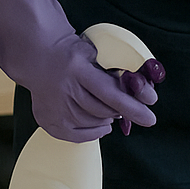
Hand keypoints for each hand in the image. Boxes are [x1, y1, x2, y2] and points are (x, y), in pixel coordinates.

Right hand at [0, 0, 160, 141]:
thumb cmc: (74, 52)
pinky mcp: (47, 119)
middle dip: (122, 112)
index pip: (111, 93)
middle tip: (131, 108)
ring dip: (108, 120)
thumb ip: (115, 70)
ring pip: (91, 122)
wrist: (38, 55)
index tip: (151, 115)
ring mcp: (54, 107)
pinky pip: (76, 135)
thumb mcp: (95, 52)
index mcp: (78, 68)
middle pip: (102, 110)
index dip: (133, 106)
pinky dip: (93, 133)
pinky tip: (102, 126)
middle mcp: (64, 89)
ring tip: (112, 112)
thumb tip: (142, 93)